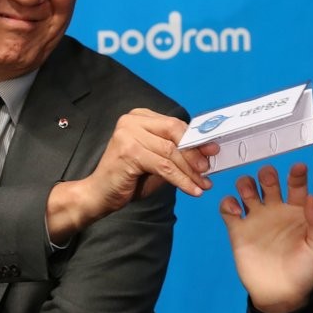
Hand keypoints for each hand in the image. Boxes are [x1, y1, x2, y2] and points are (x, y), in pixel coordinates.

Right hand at [47, 109, 216, 239]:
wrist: (99, 195)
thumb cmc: (129, 178)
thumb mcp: (157, 161)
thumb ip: (177, 153)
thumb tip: (208, 152)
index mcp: (140, 116)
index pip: (175, 125)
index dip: (197, 139)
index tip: (213, 152)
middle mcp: (132, 120)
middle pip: (175, 134)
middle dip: (195, 153)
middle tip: (208, 170)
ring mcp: (128, 134)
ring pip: (171, 152)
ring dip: (191, 171)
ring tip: (203, 184)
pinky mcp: (129, 152)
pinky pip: (164, 167)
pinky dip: (182, 180)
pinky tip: (192, 190)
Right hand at [220, 163, 312, 312]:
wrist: (281, 296)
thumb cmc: (305, 271)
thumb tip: (311, 197)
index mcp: (297, 211)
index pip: (295, 185)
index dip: (296, 174)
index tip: (298, 168)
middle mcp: (275, 209)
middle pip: (267, 181)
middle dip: (266, 174)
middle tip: (268, 179)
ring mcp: (256, 219)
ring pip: (246, 189)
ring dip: (245, 183)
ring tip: (249, 193)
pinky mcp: (238, 230)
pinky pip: (228, 208)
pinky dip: (228, 203)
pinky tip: (236, 211)